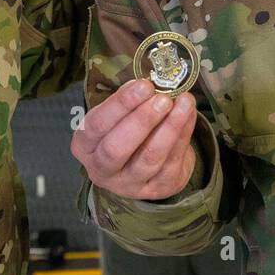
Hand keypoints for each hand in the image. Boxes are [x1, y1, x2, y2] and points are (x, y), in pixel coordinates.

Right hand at [71, 79, 196, 199]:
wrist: (144, 163)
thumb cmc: (125, 130)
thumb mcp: (117, 115)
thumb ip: (128, 101)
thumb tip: (145, 86)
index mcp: (85, 146)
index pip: (97, 125)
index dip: (121, 104)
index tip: (144, 85)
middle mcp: (102, 170)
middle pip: (117, 149)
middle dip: (143, 121)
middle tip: (163, 99)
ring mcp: (129, 184)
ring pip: (149, 158)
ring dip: (169, 128)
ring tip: (184, 103)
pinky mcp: (157, 189)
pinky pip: (172, 163)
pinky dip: (183, 136)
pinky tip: (188, 116)